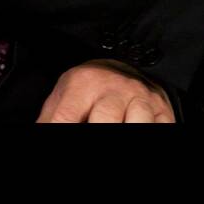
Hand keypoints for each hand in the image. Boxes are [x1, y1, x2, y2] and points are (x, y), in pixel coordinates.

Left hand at [36, 59, 174, 122]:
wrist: (125, 62)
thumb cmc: (89, 88)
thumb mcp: (62, 98)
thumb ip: (50, 120)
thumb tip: (41, 129)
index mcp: (83, 84)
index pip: (65, 120)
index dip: (63, 131)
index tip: (59, 141)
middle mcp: (115, 88)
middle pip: (106, 121)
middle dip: (98, 131)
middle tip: (92, 132)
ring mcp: (142, 97)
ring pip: (139, 122)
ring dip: (129, 129)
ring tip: (119, 129)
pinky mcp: (162, 107)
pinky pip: (162, 124)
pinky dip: (152, 129)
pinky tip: (140, 127)